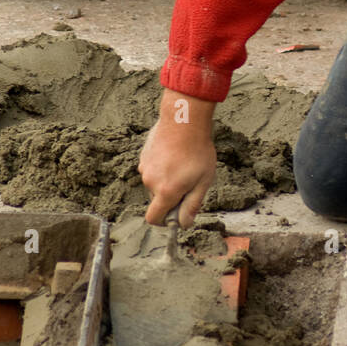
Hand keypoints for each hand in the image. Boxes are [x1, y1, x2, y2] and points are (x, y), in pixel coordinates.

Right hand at [138, 90, 216, 227]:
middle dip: (170, 198)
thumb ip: (191, 205)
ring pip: (154, 184)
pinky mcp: (143, 156)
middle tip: (189, 182)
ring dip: (166, 181)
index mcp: (165, 192)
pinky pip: (152, 170)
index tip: (177, 214)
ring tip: (183, 165)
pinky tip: (175, 155)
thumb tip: (183, 224)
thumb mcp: (203, 182)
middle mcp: (150, 182)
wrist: (184, 121)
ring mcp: (144, 168)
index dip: (164, 221)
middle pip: (156, 200)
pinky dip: (162, 168)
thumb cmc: (198, 151)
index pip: (153, 218)